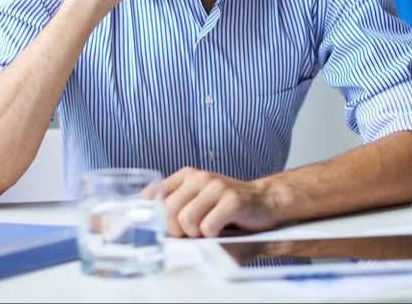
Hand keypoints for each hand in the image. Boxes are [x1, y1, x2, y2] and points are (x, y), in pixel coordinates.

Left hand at [161, 167, 277, 237]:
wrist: (264, 201)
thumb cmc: (226, 209)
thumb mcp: (196, 201)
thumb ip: (174, 207)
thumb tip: (147, 226)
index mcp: (186, 176)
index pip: (152, 194)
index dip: (151, 216)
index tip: (157, 228)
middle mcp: (199, 177)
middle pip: (167, 211)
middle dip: (175, 231)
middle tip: (191, 233)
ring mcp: (217, 186)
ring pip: (186, 220)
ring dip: (196, 234)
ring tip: (209, 229)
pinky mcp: (233, 200)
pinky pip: (208, 227)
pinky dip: (213, 236)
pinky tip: (222, 229)